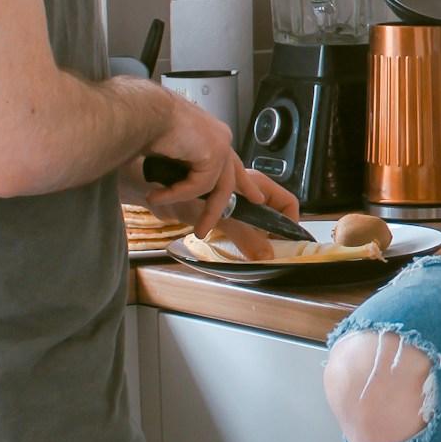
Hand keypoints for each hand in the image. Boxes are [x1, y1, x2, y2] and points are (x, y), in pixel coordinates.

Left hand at [143, 166, 300, 260]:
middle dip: (269, 236)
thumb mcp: (222, 216)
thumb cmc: (184, 187)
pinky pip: (232, 228)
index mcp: (254, 184)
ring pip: (252, 224)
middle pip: (271, 215)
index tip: (284, 243)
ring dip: (248, 239)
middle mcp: (246, 191)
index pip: (286, 203)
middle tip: (265, 255)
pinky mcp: (214, 211)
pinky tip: (224, 248)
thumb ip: (246, 236)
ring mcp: (231, 201)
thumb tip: (267, 257)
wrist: (150, 187)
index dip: (290, 222)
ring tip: (244, 254)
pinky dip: (230, 240)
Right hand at [144, 95, 300, 239]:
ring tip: (157, 202)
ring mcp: (220, 143)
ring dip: (186, 202)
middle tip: (208, 227)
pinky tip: (156, 195)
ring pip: (216, 187)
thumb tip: (173, 186)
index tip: (255, 198)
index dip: (242, 182)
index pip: (231, 162)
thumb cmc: (144, 123)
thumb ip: (181, 167)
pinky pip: (200, 185)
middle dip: (222, 206)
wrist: (141, 111)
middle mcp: (219, 137)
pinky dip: (177, 193)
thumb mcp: (168, 151)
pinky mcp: (215, 152)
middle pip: (229, 179)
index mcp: (210, 135)